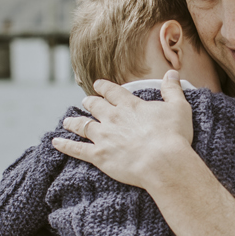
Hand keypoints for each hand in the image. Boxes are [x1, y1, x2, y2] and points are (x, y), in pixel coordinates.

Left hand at [51, 71, 194, 188]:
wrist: (163, 162)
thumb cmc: (174, 136)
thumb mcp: (179, 108)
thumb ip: (172, 90)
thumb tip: (172, 73)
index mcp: (130, 105)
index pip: (112, 92)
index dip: (104, 87)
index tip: (98, 85)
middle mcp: (113, 118)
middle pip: (95, 106)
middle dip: (89, 103)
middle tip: (85, 102)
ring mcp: (103, 136)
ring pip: (83, 126)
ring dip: (73, 122)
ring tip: (67, 121)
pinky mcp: (99, 156)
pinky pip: (77, 149)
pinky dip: (65, 145)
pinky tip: (56, 142)